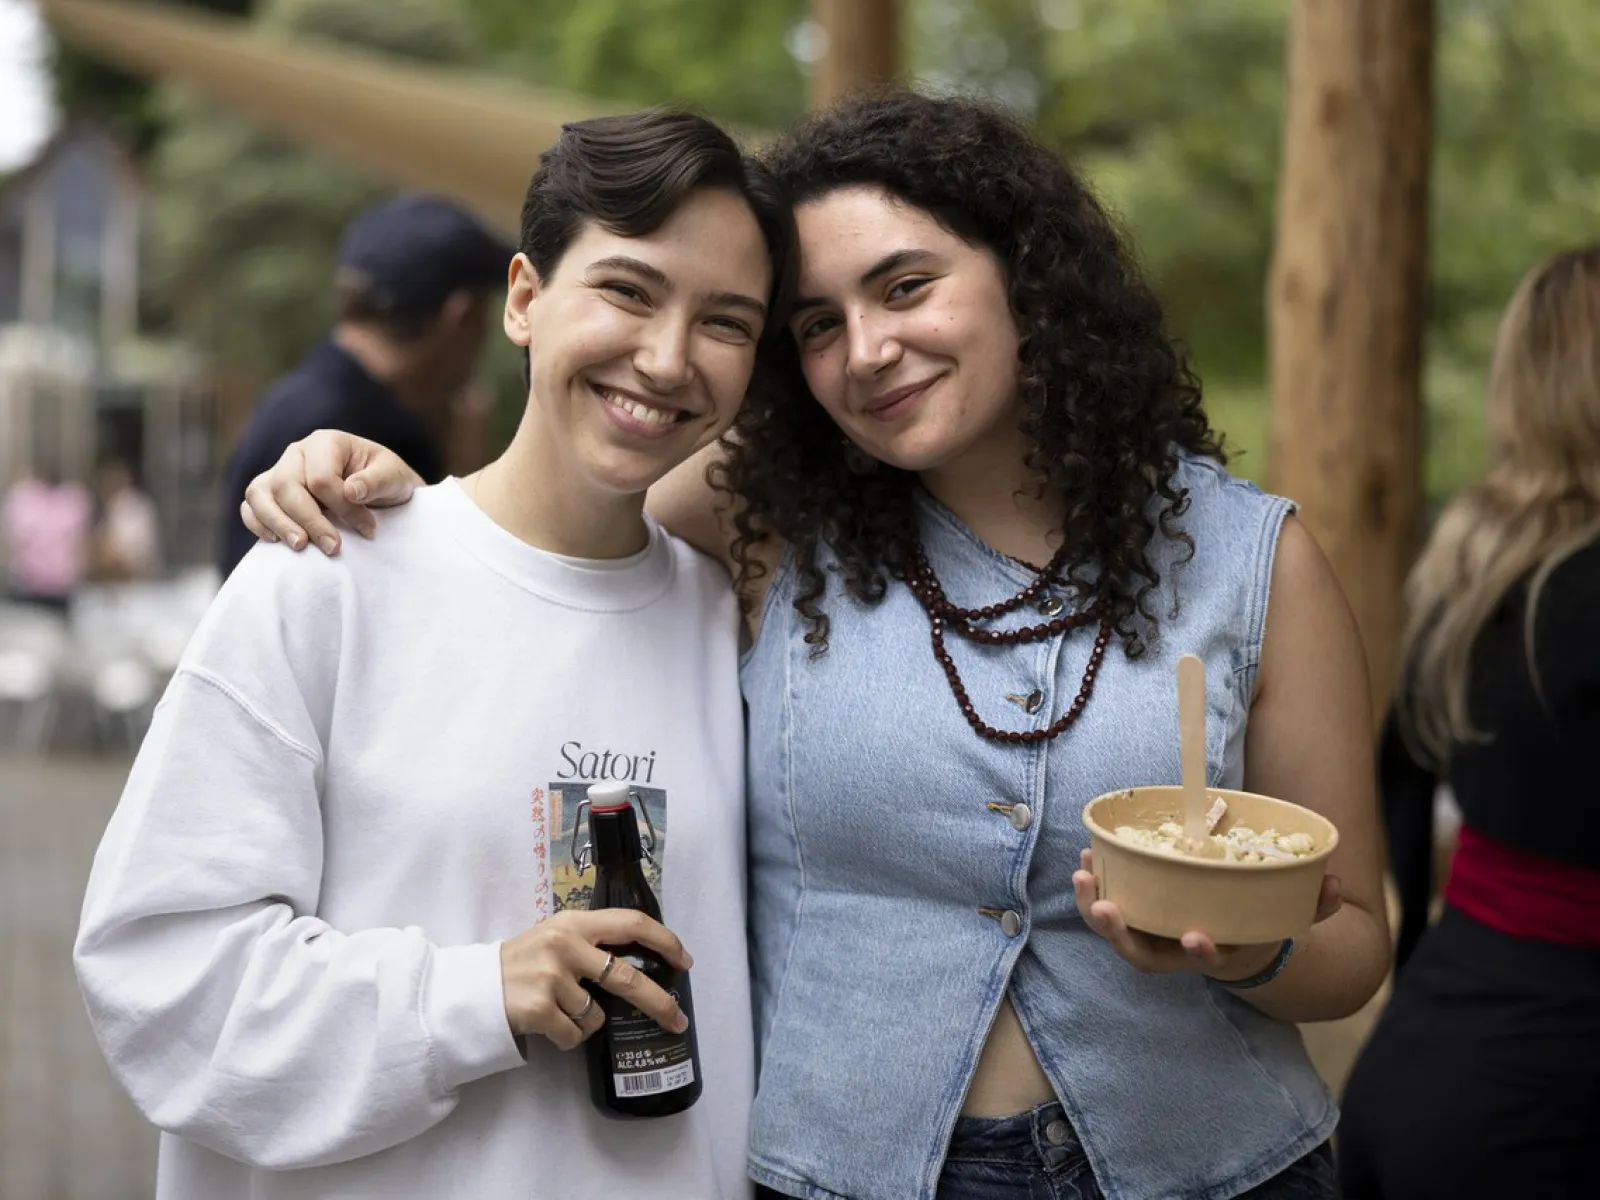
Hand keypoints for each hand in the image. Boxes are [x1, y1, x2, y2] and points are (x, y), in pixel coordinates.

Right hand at [241, 431, 421, 554]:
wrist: (378, 492)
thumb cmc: (385, 481)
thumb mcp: (395, 477)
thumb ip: (377, 481)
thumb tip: (352, 491)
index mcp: (326, 442)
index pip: (321, 477)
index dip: (343, 507)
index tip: (367, 529)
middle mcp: (296, 453)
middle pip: (286, 486)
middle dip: (310, 521)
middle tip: (333, 547)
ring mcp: (278, 472)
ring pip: (260, 495)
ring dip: (278, 524)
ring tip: (301, 546)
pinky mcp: (269, 493)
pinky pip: (250, 507)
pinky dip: (258, 524)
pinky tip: (277, 542)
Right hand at [499, 909, 694, 1050]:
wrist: (474, 988)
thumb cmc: (522, 963)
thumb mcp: (556, 936)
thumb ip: (592, 942)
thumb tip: (643, 962)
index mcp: (575, 922)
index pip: (632, 923)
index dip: (664, 941)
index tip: (684, 961)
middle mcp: (565, 945)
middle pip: (628, 979)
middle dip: (659, 1003)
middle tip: (677, 1020)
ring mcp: (552, 978)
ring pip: (597, 1015)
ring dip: (588, 1021)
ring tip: (561, 1011)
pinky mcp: (539, 1010)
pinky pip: (575, 1035)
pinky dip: (568, 1037)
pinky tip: (549, 1025)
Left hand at [1072, 848, 1343, 980]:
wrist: (1239, 948)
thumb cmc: (1264, 926)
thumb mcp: (1293, 918)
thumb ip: (1314, 905)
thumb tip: (1334, 884)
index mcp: (1221, 953)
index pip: (1208, 962)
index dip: (1201, 952)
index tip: (1196, 937)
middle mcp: (1181, 954)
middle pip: (1145, 957)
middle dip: (1121, 935)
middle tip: (1105, 908)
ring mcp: (1156, 942)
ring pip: (1119, 937)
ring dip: (1095, 910)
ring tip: (1081, 875)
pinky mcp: (1138, 924)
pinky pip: (1110, 914)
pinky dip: (1094, 893)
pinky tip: (1085, 862)